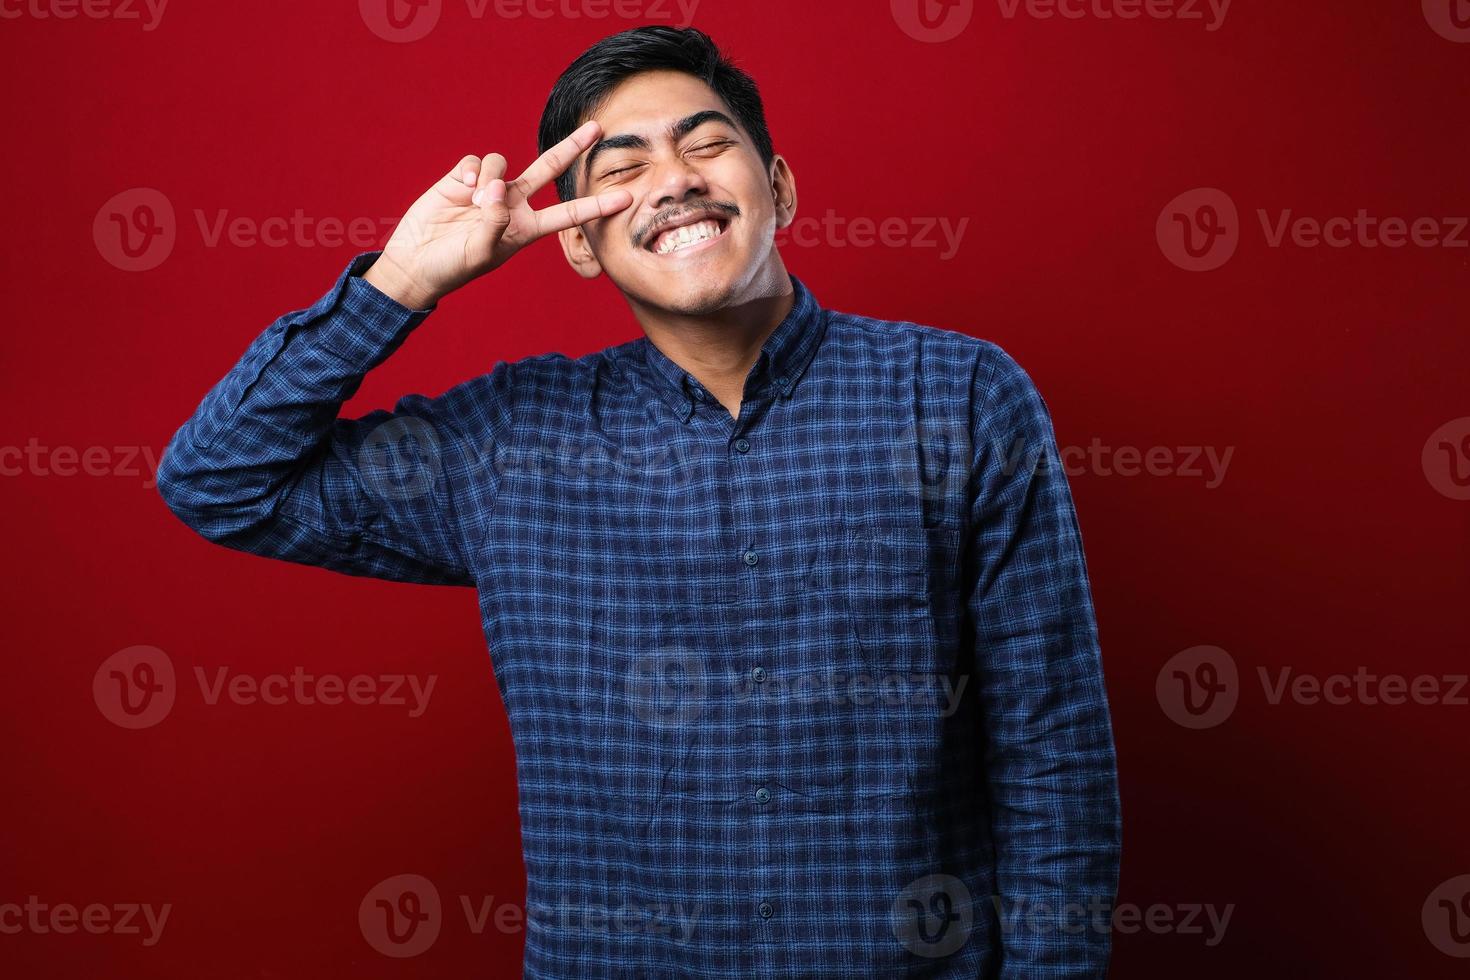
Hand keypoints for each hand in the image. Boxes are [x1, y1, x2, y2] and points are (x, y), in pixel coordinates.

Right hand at [363, 121, 631, 308]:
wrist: (415, 261)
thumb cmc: (452, 267)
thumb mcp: (480, 252)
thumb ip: (493, 221)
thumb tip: (497, 190)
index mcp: (526, 228)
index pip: (567, 214)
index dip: (596, 206)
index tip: (626, 198)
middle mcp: (512, 203)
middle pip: (548, 168)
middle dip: (572, 147)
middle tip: (597, 127)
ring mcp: (488, 188)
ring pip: (500, 163)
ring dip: (489, 178)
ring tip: (474, 203)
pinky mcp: (462, 178)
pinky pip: (475, 161)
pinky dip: (469, 173)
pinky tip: (460, 191)